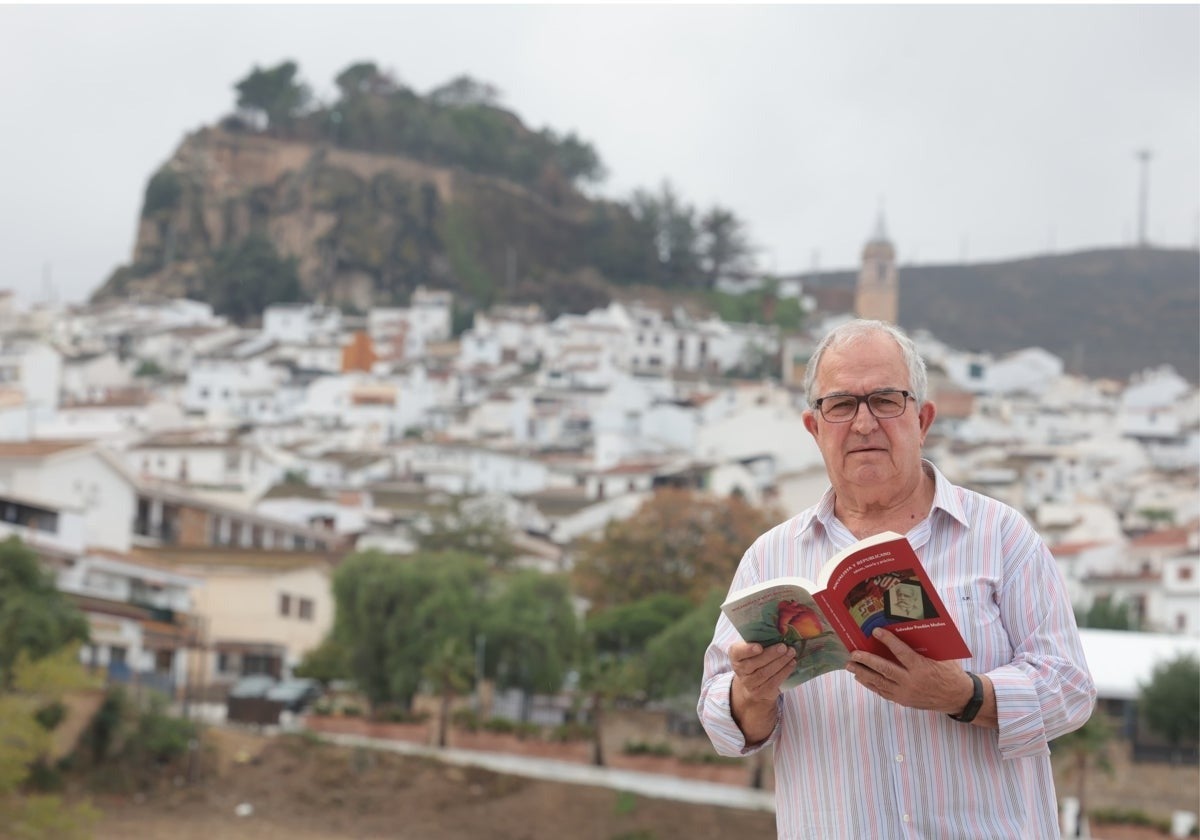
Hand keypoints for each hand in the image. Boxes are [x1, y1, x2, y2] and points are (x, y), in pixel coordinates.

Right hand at [728, 640, 796, 743]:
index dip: (747, 650)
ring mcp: (750, 683)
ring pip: (766, 673)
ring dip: (781, 662)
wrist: (752, 684)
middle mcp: (740, 671)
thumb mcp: (752, 648)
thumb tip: (778, 629)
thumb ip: (759, 640)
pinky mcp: (761, 692)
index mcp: (736, 656)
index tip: (759, 646)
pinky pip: (774, 682)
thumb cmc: (755, 658)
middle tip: (784, 646)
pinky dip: (784, 672)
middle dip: (771, 654)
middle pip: (755, 663)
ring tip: (791, 653)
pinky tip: (792, 663)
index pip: (737, 652)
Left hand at [846, 628, 973, 713]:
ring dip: (863, 673)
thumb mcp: (941, 657)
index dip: (888, 641)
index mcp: (922, 668)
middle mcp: (911, 682)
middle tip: (853, 653)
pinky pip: (883, 693)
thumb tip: (907, 630)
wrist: (957, 698)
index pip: (901, 652)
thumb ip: (924, 648)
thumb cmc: (949, 673)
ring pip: (880, 683)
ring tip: (850, 666)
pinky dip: (870, 685)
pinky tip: (861, 678)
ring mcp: (906, 693)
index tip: (876, 631)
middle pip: (884, 669)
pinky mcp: (903, 701)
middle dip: (867, 661)